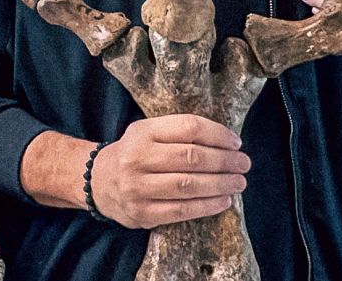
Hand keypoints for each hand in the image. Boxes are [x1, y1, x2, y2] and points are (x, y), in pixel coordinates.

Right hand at [89, 115, 250, 228]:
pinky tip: (223, 201)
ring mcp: (138, 188)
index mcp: (142, 132)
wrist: (97, 182)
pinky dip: (207, 206)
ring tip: (239, 182)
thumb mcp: (147, 132)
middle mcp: (138, 158)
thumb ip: (178, 133)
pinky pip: (182, 210)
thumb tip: (226, 142)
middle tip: (244, 163)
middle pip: (192, 157)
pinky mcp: (142, 213)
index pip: (188, 128)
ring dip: (221, 184)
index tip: (235, 142)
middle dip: (225, 161)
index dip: (218, 135)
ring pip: (189, 185)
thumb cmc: (134, 154)